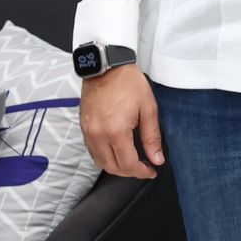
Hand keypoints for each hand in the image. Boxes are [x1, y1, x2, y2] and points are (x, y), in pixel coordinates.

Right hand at [79, 64, 162, 178]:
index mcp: (116, 132)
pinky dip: (105, 157)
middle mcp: (98, 136)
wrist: (106, 68)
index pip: (128, 164)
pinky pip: (93, 152)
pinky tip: (117, 152)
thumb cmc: (129, 84)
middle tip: (144, 168)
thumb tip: (157, 159)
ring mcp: (88, 133)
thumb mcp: (148, 108)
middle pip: (112, 167)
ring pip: (101, 162)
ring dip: (116, 167)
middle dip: (130, 172)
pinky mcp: (83, 129)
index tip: (152, 171)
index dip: (141, 172)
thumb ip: (152, 137)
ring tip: (133, 161)